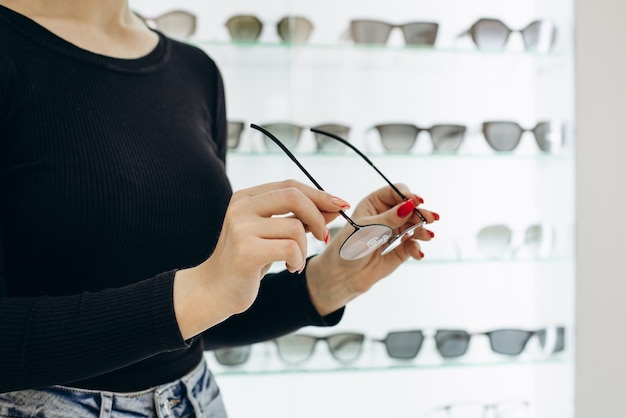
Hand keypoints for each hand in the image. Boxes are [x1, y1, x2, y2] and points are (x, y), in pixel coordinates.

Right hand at [173, 179, 348, 338]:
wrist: (214, 290)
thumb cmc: (246, 261)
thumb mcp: (272, 234)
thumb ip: (298, 219)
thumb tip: (332, 207)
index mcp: (246, 198)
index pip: (290, 186)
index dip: (319, 194)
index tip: (340, 205)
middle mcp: (240, 207)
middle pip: (294, 196)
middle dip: (318, 216)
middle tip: (325, 236)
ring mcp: (241, 227)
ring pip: (295, 228)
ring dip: (304, 249)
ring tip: (295, 261)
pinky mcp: (246, 251)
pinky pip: (290, 248)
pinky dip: (298, 260)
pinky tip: (290, 268)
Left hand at [305, 183, 438, 315]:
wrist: (342, 277)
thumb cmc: (347, 248)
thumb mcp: (366, 230)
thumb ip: (389, 219)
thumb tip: (410, 205)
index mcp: (374, 204)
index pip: (395, 192)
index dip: (408, 195)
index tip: (418, 201)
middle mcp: (386, 215)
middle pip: (410, 208)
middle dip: (420, 213)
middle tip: (430, 219)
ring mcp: (394, 232)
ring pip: (415, 225)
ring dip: (422, 230)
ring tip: (427, 236)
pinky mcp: (400, 249)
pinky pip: (413, 245)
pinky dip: (417, 248)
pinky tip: (417, 253)